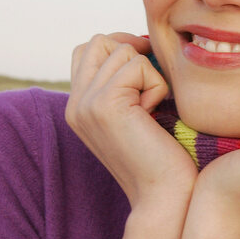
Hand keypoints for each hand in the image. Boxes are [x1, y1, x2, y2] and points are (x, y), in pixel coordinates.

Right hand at [66, 33, 197, 209]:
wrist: (164, 197)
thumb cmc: (164, 157)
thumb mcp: (136, 114)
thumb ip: (125, 84)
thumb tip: (141, 43)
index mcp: (78, 107)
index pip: (87, 50)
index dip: (121, 48)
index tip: (147, 72)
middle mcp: (75, 105)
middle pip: (98, 41)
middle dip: (133, 52)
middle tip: (153, 84)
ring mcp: (85, 104)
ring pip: (120, 49)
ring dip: (148, 72)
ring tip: (153, 107)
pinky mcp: (104, 105)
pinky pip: (137, 65)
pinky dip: (156, 85)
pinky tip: (155, 114)